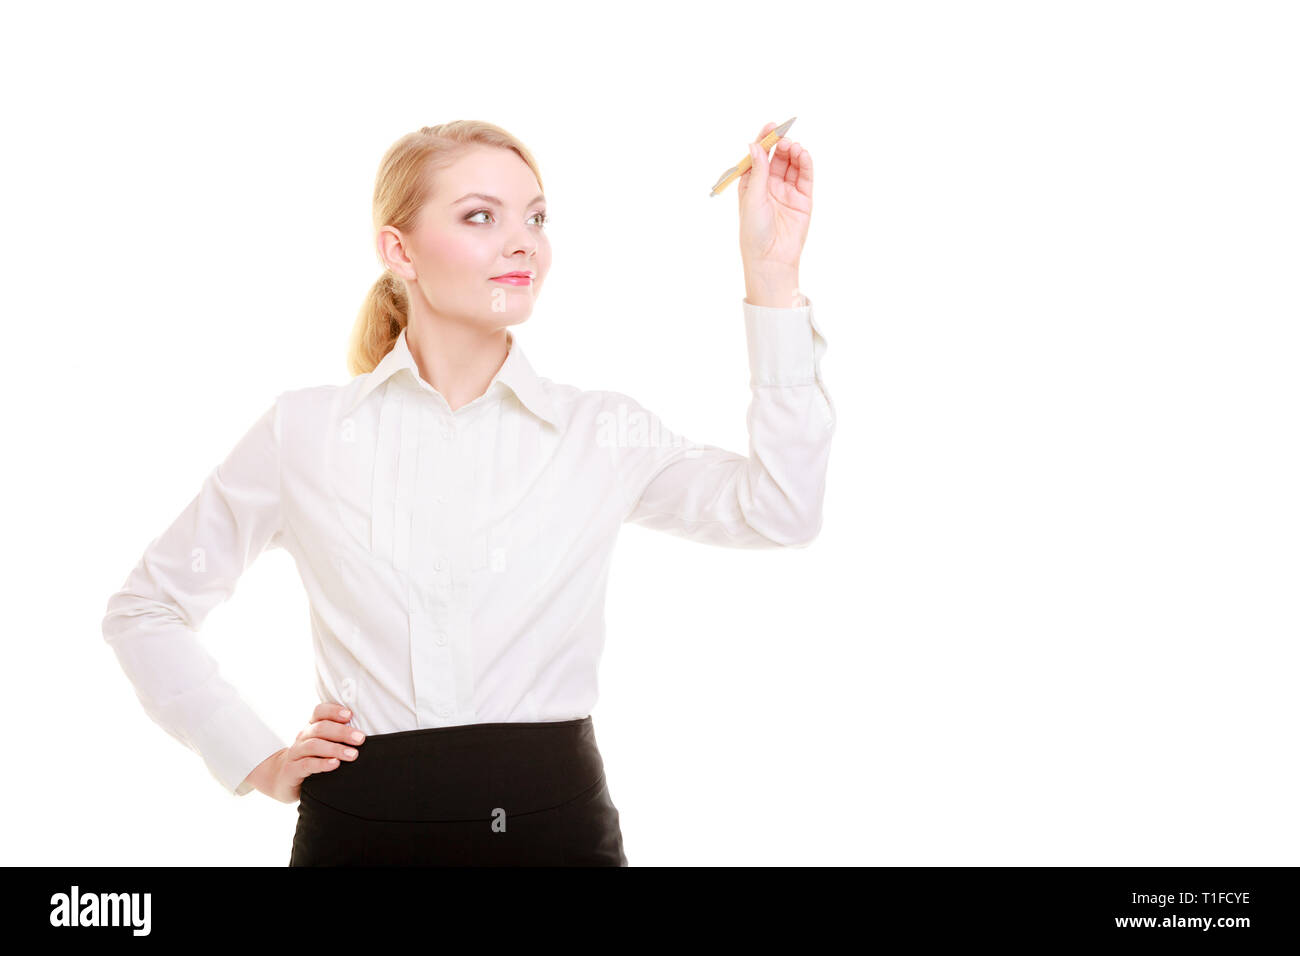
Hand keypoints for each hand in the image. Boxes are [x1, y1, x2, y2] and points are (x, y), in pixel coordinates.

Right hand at [242, 702, 364, 802]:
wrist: (283, 779)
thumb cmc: (311, 758)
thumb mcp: (323, 744)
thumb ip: (339, 736)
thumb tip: (367, 733)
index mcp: (311, 727)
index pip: (319, 711)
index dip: (334, 710)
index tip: (350, 715)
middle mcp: (302, 737)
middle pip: (320, 728)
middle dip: (342, 732)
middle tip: (360, 739)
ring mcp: (296, 753)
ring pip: (314, 745)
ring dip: (335, 749)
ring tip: (353, 755)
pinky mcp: (292, 770)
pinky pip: (306, 765)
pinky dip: (322, 764)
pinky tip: (335, 764)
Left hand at [738, 120, 813, 272]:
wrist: (771, 258)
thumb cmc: (754, 232)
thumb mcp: (752, 198)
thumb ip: (757, 171)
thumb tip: (755, 145)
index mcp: (752, 185)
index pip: (759, 157)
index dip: (765, 140)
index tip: (771, 126)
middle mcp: (770, 186)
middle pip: (777, 158)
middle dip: (781, 145)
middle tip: (785, 138)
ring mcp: (787, 192)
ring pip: (792, 165)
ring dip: (794, 153)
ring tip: (795, 147)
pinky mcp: (803, 200)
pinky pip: (805, 177)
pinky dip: (806, 164)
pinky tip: (804, 155)